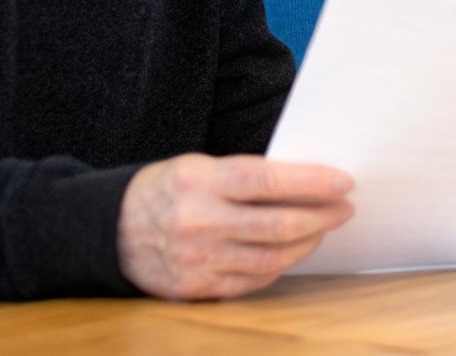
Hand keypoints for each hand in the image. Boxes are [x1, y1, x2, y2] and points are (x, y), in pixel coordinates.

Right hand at [117, 153, 353, 299]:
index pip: (268, 180)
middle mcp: (199, 222)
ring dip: (307, 243)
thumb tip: (306, 181)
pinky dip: (279, 266)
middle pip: (278, 225)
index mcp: (200, 181)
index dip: (313, 182)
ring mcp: (197, 260)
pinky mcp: (196, 288)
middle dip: (321, 216)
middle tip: (345, 208)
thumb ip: (244, 175)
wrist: (110, 231)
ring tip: (322, 229)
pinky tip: (291, 252)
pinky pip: (253, 281)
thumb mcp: (198, 167)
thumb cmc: (167, 190)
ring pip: (272, 258)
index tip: (344, 181)